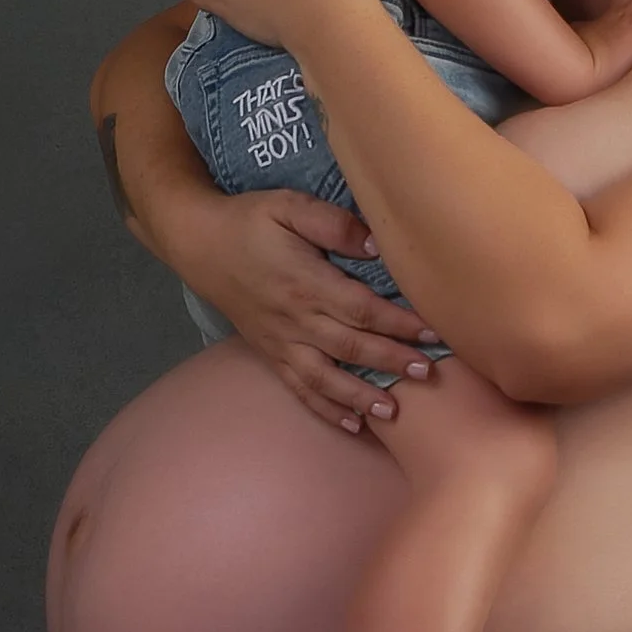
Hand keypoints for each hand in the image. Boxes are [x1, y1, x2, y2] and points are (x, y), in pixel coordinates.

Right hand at [172, 185, 440, 430]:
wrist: (199, 244)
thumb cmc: (249, 221)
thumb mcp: (288, 205)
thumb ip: (332, 223)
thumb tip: (376, 245)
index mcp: (306, 282)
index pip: (361, 308)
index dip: (398, 323)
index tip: (432, 331)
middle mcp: (295, 319)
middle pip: (351, 347)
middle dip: (390, 362)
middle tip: (427, 373)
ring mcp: (282, 341)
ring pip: (326, 377)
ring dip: (360, 396)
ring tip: (392, 412)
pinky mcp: (271, 353)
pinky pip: (299, 388)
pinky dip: (326, 409)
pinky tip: (352, 425)